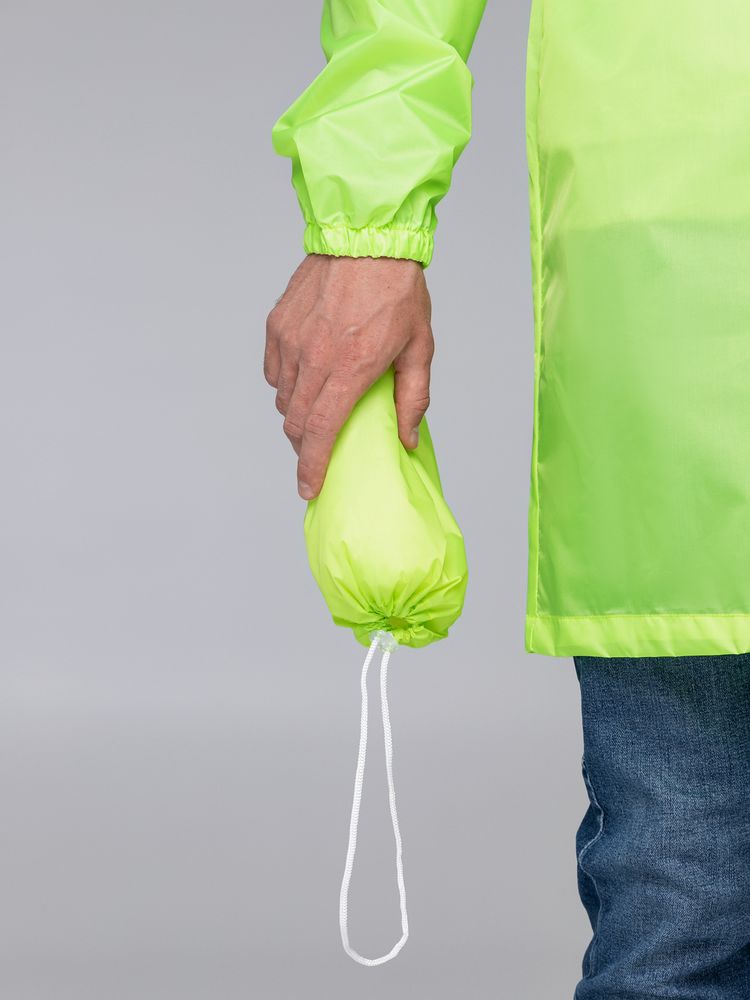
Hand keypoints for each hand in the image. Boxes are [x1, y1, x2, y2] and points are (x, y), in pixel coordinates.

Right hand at [264, 254, 433, 498]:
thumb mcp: (420, 347)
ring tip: (317, 412)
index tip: (309, 488)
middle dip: (304, 447)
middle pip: (296, 422)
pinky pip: (273, 372)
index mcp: (350, 368)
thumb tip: (407, 439)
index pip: (320, 432)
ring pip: (283, 399)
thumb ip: (413, 398)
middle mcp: (314, 358)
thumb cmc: (398, 290)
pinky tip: (306, 379)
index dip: (311, 466)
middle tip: (317, 453)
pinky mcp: (277, 325)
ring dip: (297, 416)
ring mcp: (291, 341)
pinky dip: (286, 385)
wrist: (367, 237)